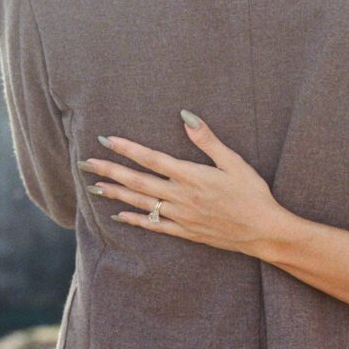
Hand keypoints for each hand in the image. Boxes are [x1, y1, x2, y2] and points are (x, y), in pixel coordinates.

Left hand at [78, 109, 287, 257]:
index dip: (126, 149)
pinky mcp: (185, 232)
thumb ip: (207, 140)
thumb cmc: (252, 193)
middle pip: (137, 182)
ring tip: (94, 186)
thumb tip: (186, 116)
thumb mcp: (234, 161)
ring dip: (115, 194)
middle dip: (109, 170)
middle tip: (85, 163)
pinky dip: (134, 220)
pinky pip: (153, 226)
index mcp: (191, 176)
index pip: (151, 159)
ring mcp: (180, 216)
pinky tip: (117, 216)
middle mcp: (180, 196)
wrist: (263, 231)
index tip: (106, 140)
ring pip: (140, 204)